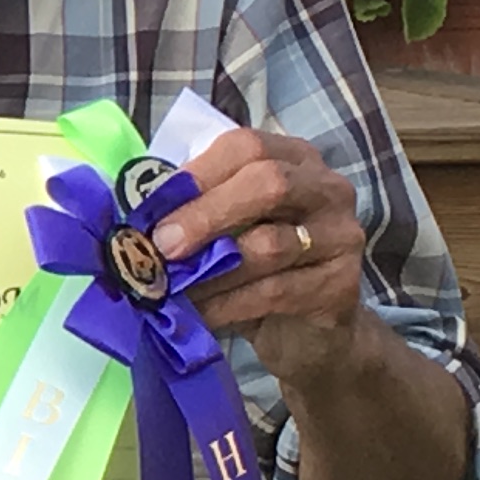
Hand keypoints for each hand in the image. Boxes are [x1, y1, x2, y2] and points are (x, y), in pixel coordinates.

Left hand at [149, 126, 368, 367]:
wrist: (308, 333)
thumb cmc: (257, 269)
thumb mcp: (227, 228)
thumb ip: (195, 207)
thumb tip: (137, 209)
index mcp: (294, 159)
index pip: (247, 146)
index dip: (196, 175)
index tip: (152, 209)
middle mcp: (327, 189)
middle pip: (268, 183)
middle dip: (205, 214)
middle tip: (162, 247)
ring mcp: (342, 236)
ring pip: (268, 245)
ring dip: (209, 269)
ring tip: (168, 288)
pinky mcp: (342, 285)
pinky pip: (274, 291)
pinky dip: (226, 304)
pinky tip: (198, 315)